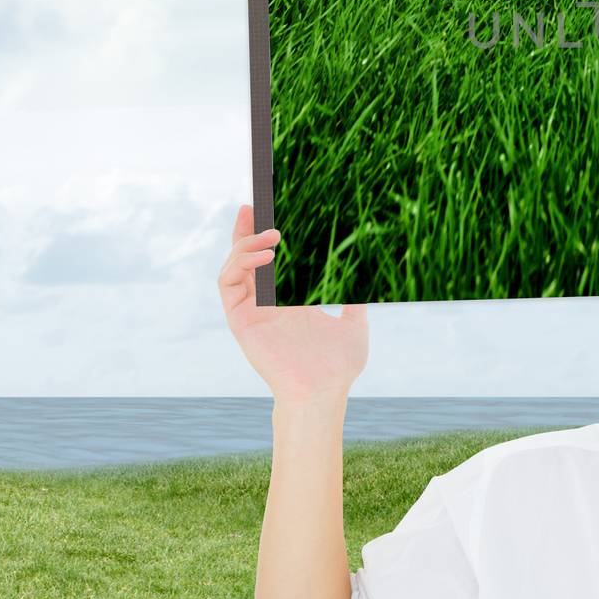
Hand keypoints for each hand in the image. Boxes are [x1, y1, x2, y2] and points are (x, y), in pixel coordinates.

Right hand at [218, 204, 368, 403]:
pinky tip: (265, 256)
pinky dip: (240, 264)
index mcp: (289, 302)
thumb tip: (370, 281)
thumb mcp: (354, 324)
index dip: (265, 238)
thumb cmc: (339, 366)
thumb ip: (357, 302)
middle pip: (246, 258)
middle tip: (254, 206)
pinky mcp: (241, 321)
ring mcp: (251, 311)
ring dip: (245, 245)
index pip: (271, 262)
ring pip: (233, 267)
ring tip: (271, 235)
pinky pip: (228, 285)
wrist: (325, 392)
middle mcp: (266, 304)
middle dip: (246, 231)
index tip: (270, 210)